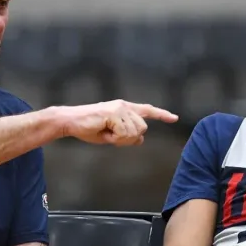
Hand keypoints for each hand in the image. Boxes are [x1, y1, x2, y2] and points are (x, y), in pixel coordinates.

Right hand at [58, 100, 177, 145]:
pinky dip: (115, 138)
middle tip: (111, 137)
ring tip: (106, 133)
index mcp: (125, 109)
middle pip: (142, 128)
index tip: (174, 118)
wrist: (71, 122)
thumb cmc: (88, 128)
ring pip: (135, 132)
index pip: (147, 110)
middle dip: (129, 139)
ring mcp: (120, 109)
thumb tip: (141, 139)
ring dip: (121, 139)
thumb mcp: (111, 135)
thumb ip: (127, 135)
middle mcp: (125, 106)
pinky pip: (124, 133)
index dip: (161, 115)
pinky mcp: (114, 113)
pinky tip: (104, 131)